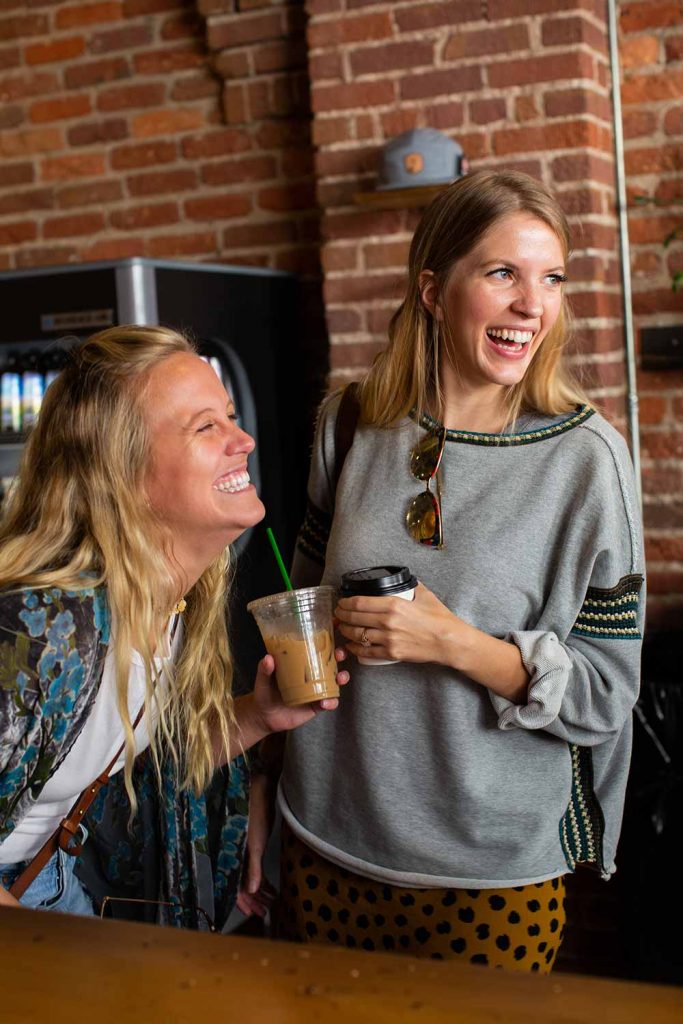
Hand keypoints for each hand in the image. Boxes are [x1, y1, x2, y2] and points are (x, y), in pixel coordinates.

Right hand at [236, 773, 276, 917]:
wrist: (257, 788)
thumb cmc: (254, 812)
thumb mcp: (255, 841)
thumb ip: (253, 866)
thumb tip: (253, 890)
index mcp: (232, 855)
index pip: (235, 884)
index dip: (243, 901)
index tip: (253, 913)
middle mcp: (235, 854)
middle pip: (242, 883)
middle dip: (253, 899)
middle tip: (264, 911)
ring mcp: (244, 849)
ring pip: (249, 875)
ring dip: (259, 890)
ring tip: (271, 901)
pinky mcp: (252, 843)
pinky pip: (255, 865)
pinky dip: (263, 877)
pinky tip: (271, 885)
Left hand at [252, 649, 348, 733]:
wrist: (264, 717)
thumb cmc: (264, 693)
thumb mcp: (262, 680)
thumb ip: (264, 670)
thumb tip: (268, 658)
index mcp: (300, 664)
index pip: (315, 650)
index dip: (326, 642)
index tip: (332, 635)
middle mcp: (311, 675)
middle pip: (330, 662)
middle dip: (339, 657)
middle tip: (339, 655)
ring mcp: (315, 690)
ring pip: (334, 681)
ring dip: (342, 678)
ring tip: (340, 679)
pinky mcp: (316, 706)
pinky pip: (328, 702)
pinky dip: (330, 702)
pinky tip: (325, 702)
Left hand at [335, 582, 460, 664]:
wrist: (449, 641)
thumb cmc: (439, 618)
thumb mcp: (424, 594)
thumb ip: (410, 585)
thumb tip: (402, 579)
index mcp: (393, 604)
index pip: (360, 603)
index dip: (346, 602)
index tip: (342, 602)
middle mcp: (388, 622)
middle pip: (355, 618)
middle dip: (342, 615)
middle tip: (338, 613)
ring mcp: (389, 639)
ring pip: (358, 635)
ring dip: (345, 631)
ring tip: (342, 627)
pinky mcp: (392, 653)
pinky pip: (367, 651)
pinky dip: (355, 648)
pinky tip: (351, 645)